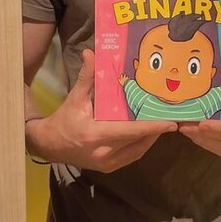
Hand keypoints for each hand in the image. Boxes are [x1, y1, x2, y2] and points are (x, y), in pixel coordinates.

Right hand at [26, 49, 176, 172]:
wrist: (49, 145)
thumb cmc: (64, 120)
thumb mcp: (75, 98)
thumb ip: (87, 77)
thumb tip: (91, 53)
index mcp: (96, 134)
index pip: (130, 131)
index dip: (152, 127)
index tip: (171, 123)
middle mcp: (104, 152)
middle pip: (138, 142)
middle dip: (156, 131)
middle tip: (171, 118)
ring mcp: (107, 163)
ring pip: (138, 151)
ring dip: (151, 138)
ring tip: (162, 124)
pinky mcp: (108, 168)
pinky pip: (131, 157)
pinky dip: (141, 146)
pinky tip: (148, 134)